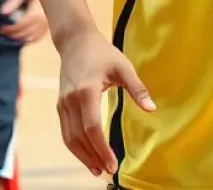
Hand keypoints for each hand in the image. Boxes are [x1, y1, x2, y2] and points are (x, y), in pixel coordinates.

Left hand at [0, 0, 48, 43]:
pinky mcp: (49, 25)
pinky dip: (30, 39)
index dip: (10, 29)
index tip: (0, 29)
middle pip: (26, 33)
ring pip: (33, 37)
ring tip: (11, 35)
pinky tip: (23, 37)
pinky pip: (40, 36)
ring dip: (21, 38)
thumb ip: (13, 1)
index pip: (20, 26)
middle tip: (3, 33)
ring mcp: (47, 24)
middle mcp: (43, 21)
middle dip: (13, 35)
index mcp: (36, 13)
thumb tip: (2, 13)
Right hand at [57, 27, 155, 178]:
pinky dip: (75, 146)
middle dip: (93, 157)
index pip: (92, 127)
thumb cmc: (101, 52)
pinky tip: (87, 155)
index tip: (113, 164)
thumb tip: (152, 109)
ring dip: (82, 156)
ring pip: (69, 138)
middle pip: (79, 137)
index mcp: (86, 91)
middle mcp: (70, 100)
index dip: (102, 149)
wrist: (75, 40)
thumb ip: (137, 88)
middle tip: (107, 172)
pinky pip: (66, 131)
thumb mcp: (122, 67)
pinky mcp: (60, 105)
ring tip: (97, 169)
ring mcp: (62, 103)